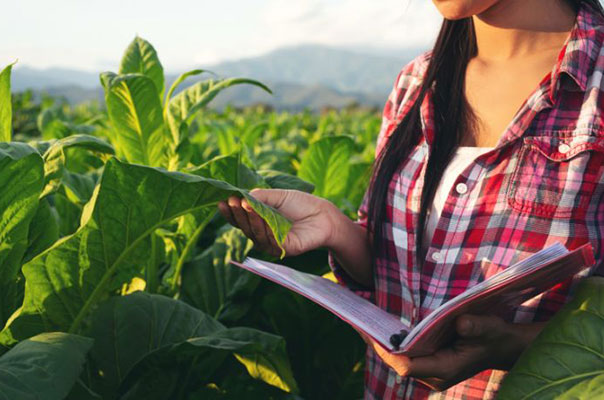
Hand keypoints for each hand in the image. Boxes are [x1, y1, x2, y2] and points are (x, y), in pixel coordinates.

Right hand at [217, 189, 342, 257]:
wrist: (323, 215)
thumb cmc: (301, 204)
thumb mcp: (278, 196)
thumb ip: (261, 197)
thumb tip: (242, 197)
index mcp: (259, 221)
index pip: (240, 219)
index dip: (230, 212)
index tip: (223, 201)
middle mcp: (263, 233)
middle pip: (244, 227)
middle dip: (237, 214)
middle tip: (233, 201)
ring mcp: (271, 243)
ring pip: (254, 234)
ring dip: (249, 219)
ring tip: (245, 205)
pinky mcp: (282, 250)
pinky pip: (268, 240)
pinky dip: (264, 228)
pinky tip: (261, 217)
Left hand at [357, 314, 544, 391]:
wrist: (501, 346)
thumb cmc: (495, 336)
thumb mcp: (490, 328)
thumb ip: (476, 326)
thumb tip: (461, 324)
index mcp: (444, 370)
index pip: (407, 367)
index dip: (389, 352)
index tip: (374, 334)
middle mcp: (433, 375)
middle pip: (397, 364)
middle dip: (378, 344)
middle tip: (358, 322)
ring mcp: (430, 372)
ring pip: (398, 361)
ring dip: (382, 343)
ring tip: (362, 322)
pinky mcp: (429, 364)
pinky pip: (404, 356)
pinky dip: (392, 343)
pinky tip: (380, 327)